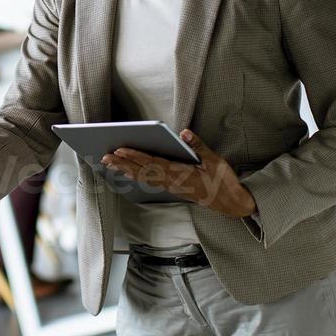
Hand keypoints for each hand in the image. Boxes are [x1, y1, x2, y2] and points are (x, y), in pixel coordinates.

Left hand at [101, 129, 256, 218]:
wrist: (231, 203)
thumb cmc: (223, 181)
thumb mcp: (215, 160)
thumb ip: (198, 146)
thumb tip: (184, 132)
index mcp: (180, 173)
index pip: (152, 163)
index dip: (135, 156)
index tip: (120, 149)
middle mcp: (172, 182)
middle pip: (143, 171)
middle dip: (123, 164)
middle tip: (104, 157)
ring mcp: (171, 187)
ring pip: (144, 178)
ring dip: (126, 170)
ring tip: (109, 164)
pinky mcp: (173, 189)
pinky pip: (150, 182)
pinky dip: (136, 176)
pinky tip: (128, 173)